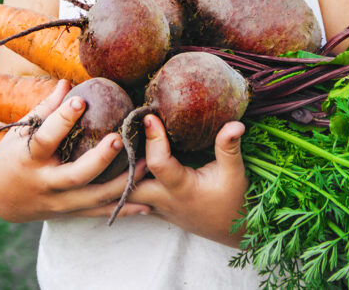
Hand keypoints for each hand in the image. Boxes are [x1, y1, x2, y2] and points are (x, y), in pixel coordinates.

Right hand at [0, 79, 149, 222]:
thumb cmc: (13, 154)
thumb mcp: (21, 131)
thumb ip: (46, 109)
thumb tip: (67, 82)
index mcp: (30, 158)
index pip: (46, 138)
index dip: (62, 120)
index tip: (80, 100)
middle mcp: (46, 182)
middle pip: (76, 175)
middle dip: (99, 159)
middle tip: (119, 138)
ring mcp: (59, 201)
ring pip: (94, 197)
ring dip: (123, 183)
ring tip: (146, 164)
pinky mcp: (70, 213)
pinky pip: (100, 212)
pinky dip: (124, 209)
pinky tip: (148, 202)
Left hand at [128, 115, 247, 246]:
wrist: (234, 231)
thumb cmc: (235, 201)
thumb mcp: (235, 173)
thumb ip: (229, 147)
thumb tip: (236, 123)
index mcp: (182, 188)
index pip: (159, 164)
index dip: (153, 140)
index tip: (149, 117)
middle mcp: (165, 199)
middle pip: (129, 184)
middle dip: (118, 163)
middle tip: (117, 132)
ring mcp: (157, 207)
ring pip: (125, 195)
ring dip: (117, 174)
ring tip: (113, 145)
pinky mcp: (156, 209)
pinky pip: (131, 198)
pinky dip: (122, 183)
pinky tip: (117, 163)